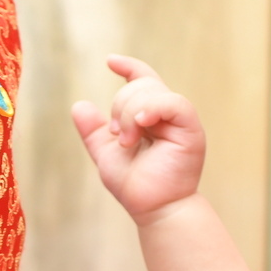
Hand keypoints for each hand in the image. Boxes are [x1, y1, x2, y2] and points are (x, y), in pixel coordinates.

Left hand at [71, 54, 207, 222]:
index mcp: (150, 117)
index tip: (110, 61)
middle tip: (119, 138)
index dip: (129, 67)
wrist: (154, 209)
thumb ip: (93, 132)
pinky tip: (141, 124)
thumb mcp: (106, 154)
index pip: (143, 80)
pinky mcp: (191, 129)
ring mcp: (180, 121)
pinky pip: (173, 103)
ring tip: (128, 141)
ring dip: (130, 114)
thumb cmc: (134, 185)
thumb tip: (79, 105)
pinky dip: (152, 108)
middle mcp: (167, 115)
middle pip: (140, 85)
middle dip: (120, 107)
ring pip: (152, 92)